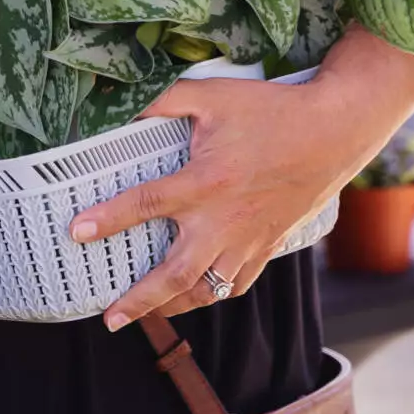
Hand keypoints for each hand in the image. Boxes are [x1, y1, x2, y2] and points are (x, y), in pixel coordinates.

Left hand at [75, 76, 395, 328]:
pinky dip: (212, 296)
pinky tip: (193, 298)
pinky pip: (237, 283)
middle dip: (139, 300)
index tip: (76, 232)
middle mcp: (226, 220)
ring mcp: (249, 238)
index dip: (109, 218)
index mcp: (207, 182)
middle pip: (176, 274)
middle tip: (109, 318)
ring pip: (207, 288)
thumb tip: (120, 105)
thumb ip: (162, 100)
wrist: (336, 130)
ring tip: (140, 317)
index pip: (147, 204)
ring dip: (171, 307)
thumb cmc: (272, 111)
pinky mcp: (269, 245)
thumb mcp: (212, 95)